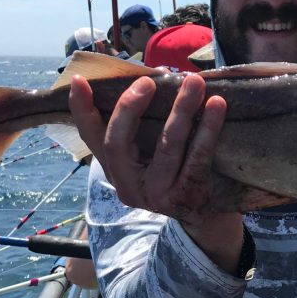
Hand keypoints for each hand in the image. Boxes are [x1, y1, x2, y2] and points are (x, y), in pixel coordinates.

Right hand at [68, 73, 243, 271]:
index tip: (80, 81)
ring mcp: (159, 195)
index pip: (92, 139)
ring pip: (166, 146)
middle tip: (148, 81)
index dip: (82, 110)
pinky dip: (208, 129)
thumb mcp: (147, 160)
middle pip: (118, 143)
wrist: (204, 219)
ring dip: (181, 110)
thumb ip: (137, 131)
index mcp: (116, 172)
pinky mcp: (188, 195)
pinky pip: (198, 157)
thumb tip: (145, 78)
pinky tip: (217, 105)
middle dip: (130, 107)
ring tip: (193, 82)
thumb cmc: (175, 175)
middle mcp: (130, 187)